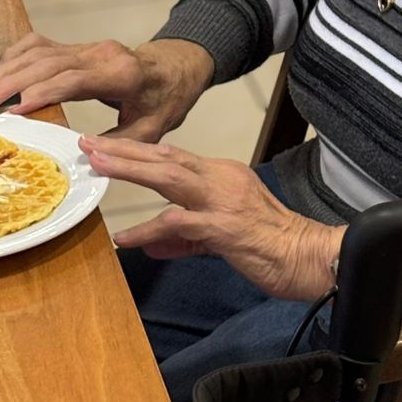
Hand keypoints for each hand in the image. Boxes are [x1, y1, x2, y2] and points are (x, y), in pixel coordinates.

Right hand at [0, 35, 213, 140]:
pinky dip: (16, 58)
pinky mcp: (78, 47)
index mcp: (121, 74)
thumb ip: (118, 143)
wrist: (176, 68)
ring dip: (8, 69)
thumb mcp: (150, 130)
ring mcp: (88, 47)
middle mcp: (101, 54)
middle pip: (47, 62)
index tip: (12, 109)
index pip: (72, 79)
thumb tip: (82, 155)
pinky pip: (41, 46)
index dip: (40, 92)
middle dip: (12, 81)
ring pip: (40, 51)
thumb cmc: (164, 101)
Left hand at [81, 134, 345, 301]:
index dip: (139, 151)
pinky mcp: (224, 226)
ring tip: (98, 166)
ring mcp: (222, 200)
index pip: (173, 157)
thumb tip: (152, 244)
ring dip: (130, 170)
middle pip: (165, 157)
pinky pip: (178, 224)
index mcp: (222, 175)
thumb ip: (186, 237)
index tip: (108, 147)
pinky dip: (149, 230)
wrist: (312, 257)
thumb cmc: (274, 246)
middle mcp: (220, 178)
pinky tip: (125, 239)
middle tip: (90, 144)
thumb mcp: (223, 236)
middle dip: (125, 150)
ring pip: (168, 177)